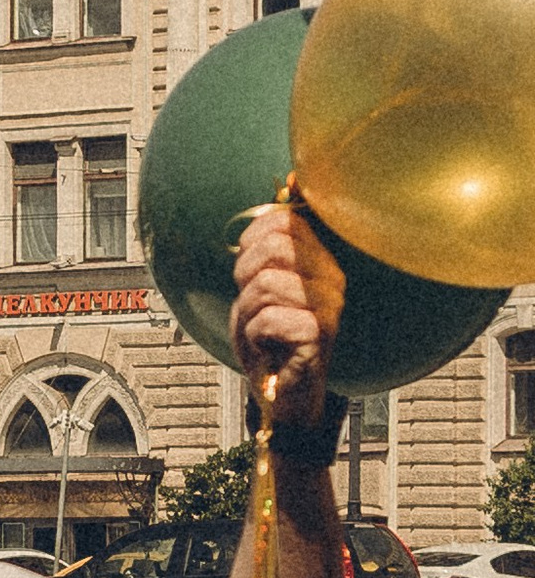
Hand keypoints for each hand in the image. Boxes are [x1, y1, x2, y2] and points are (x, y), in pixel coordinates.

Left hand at [233, 200, 342, 434]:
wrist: (282, 395)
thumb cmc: (271, 341)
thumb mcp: (260, 286)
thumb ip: (268, 243)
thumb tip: (290, 183)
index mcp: (321, 259)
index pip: (282, 218)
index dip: (250, 242)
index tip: (249, 273)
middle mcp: (332, 276)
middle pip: (274, 243)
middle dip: (244, 274)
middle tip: (252, 304)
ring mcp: (330, 304)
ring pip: (265, 282)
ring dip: (248, 311)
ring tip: (262, 331)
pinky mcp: (320, 333)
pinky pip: (267, 318)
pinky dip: (254, 336)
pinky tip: (269, 348)